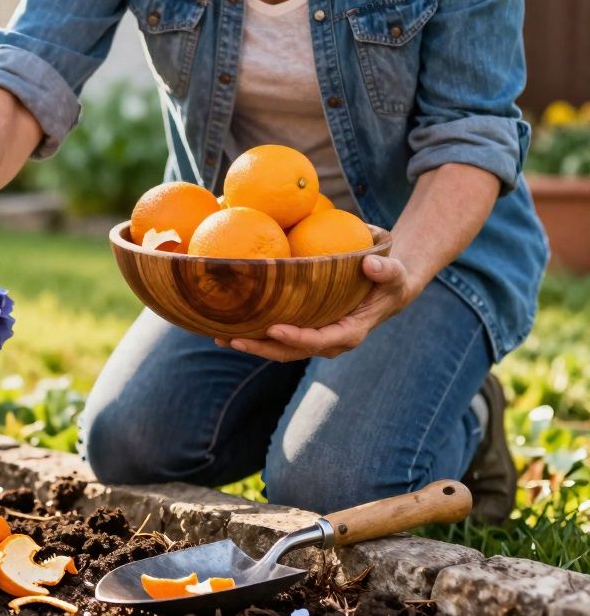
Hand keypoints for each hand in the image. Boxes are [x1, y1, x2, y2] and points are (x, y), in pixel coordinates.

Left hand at [220, 255, 420, 361]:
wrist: (386, 290)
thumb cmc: (390, 279)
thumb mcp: (394, 273)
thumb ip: (385, 270)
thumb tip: (369, 265)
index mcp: (350, 332)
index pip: (319, 340)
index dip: (297, 338)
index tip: (274, 329)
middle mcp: (329, 341)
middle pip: (291, 351)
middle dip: (262, 348)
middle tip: (234, 340)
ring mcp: (314, 338)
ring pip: (279, 348)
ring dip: (251, 345)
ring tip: (220, 338)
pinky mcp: (303, 330)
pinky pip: (276, 337)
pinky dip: (253, 333)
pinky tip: (228, 326)